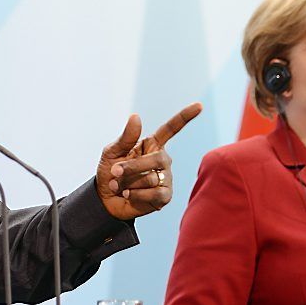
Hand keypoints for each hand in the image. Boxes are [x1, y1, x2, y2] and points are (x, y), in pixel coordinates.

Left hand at [96, 103, 202, 220]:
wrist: (106, 199)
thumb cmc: (109, 172)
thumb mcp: (112, 152)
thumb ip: (126, 137)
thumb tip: (136, 116)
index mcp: (152, 144)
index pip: (171, 129)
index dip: (185, 117)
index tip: (199, 105)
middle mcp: (163, 159)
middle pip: (157, 159)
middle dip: (132, 167)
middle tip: (114, 172)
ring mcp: (166, 177)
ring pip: (152, 178)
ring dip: (128, 183)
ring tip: (120, 186)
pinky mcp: (165, 196)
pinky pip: (155, 193)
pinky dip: (136, 195)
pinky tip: (128, 195)